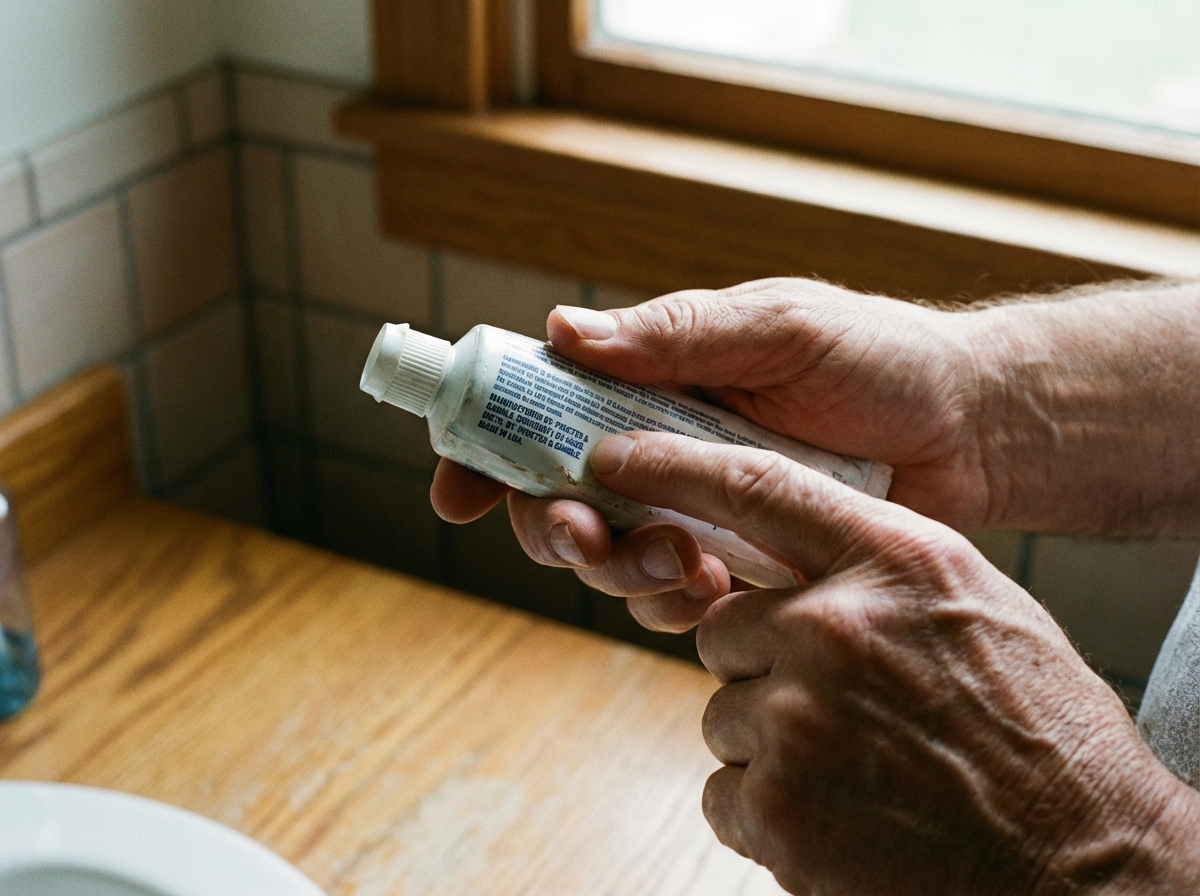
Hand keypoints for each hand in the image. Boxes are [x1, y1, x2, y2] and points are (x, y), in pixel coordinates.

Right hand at [433, 278, 987, 629]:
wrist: (975, 433)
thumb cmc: (882, 360)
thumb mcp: (779, 327)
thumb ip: (676, 335)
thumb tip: (561, 332)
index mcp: (655, 384)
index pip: (540, 413)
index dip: (485, 452)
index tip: (456, 493)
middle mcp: (662, 450)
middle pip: (558, 502)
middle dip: (554, 531)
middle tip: (589, 538)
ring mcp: (698, 511)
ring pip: (609, 561)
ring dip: (619, 573)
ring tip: (686, 566)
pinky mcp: (738, 564)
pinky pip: (672, 601)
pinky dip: (674, 605)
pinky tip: (719, 590)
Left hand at [589, 430, 1199, 893]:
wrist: (1085, 860)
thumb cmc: (1039, 729)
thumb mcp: (974, 606)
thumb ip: (879, 568)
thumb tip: (795, 561)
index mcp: (894, 563)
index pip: (756, 486)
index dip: (673, 465)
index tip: (613, 455)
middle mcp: (836, 626)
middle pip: (722, 624)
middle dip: (759, 662)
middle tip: (836, 704)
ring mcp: (800, 718)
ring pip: (722, 710)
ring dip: (769, 739)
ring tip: (857, 768)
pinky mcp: (776, 807)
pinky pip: (723, 789)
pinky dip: (766, 807)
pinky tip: (841, 816)